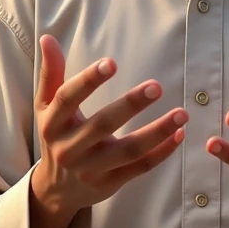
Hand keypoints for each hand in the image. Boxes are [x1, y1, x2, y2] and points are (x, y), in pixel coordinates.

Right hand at [33, 34, 187, 212]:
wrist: (55, 189)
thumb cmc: (56, 136)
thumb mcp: (46, 106)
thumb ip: (51, 73)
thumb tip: (48, 38)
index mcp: (53, 123)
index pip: (67, 99)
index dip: (88, 80)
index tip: (112, 62)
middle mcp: (70, 148)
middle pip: (102, 125)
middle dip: (130, 105)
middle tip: (156, 86)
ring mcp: (91, 169)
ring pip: (128, 151)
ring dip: (157, 132)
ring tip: (182, 114)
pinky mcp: (110, 184)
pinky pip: (140, 168)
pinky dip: (161, 153)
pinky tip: (179, 134)